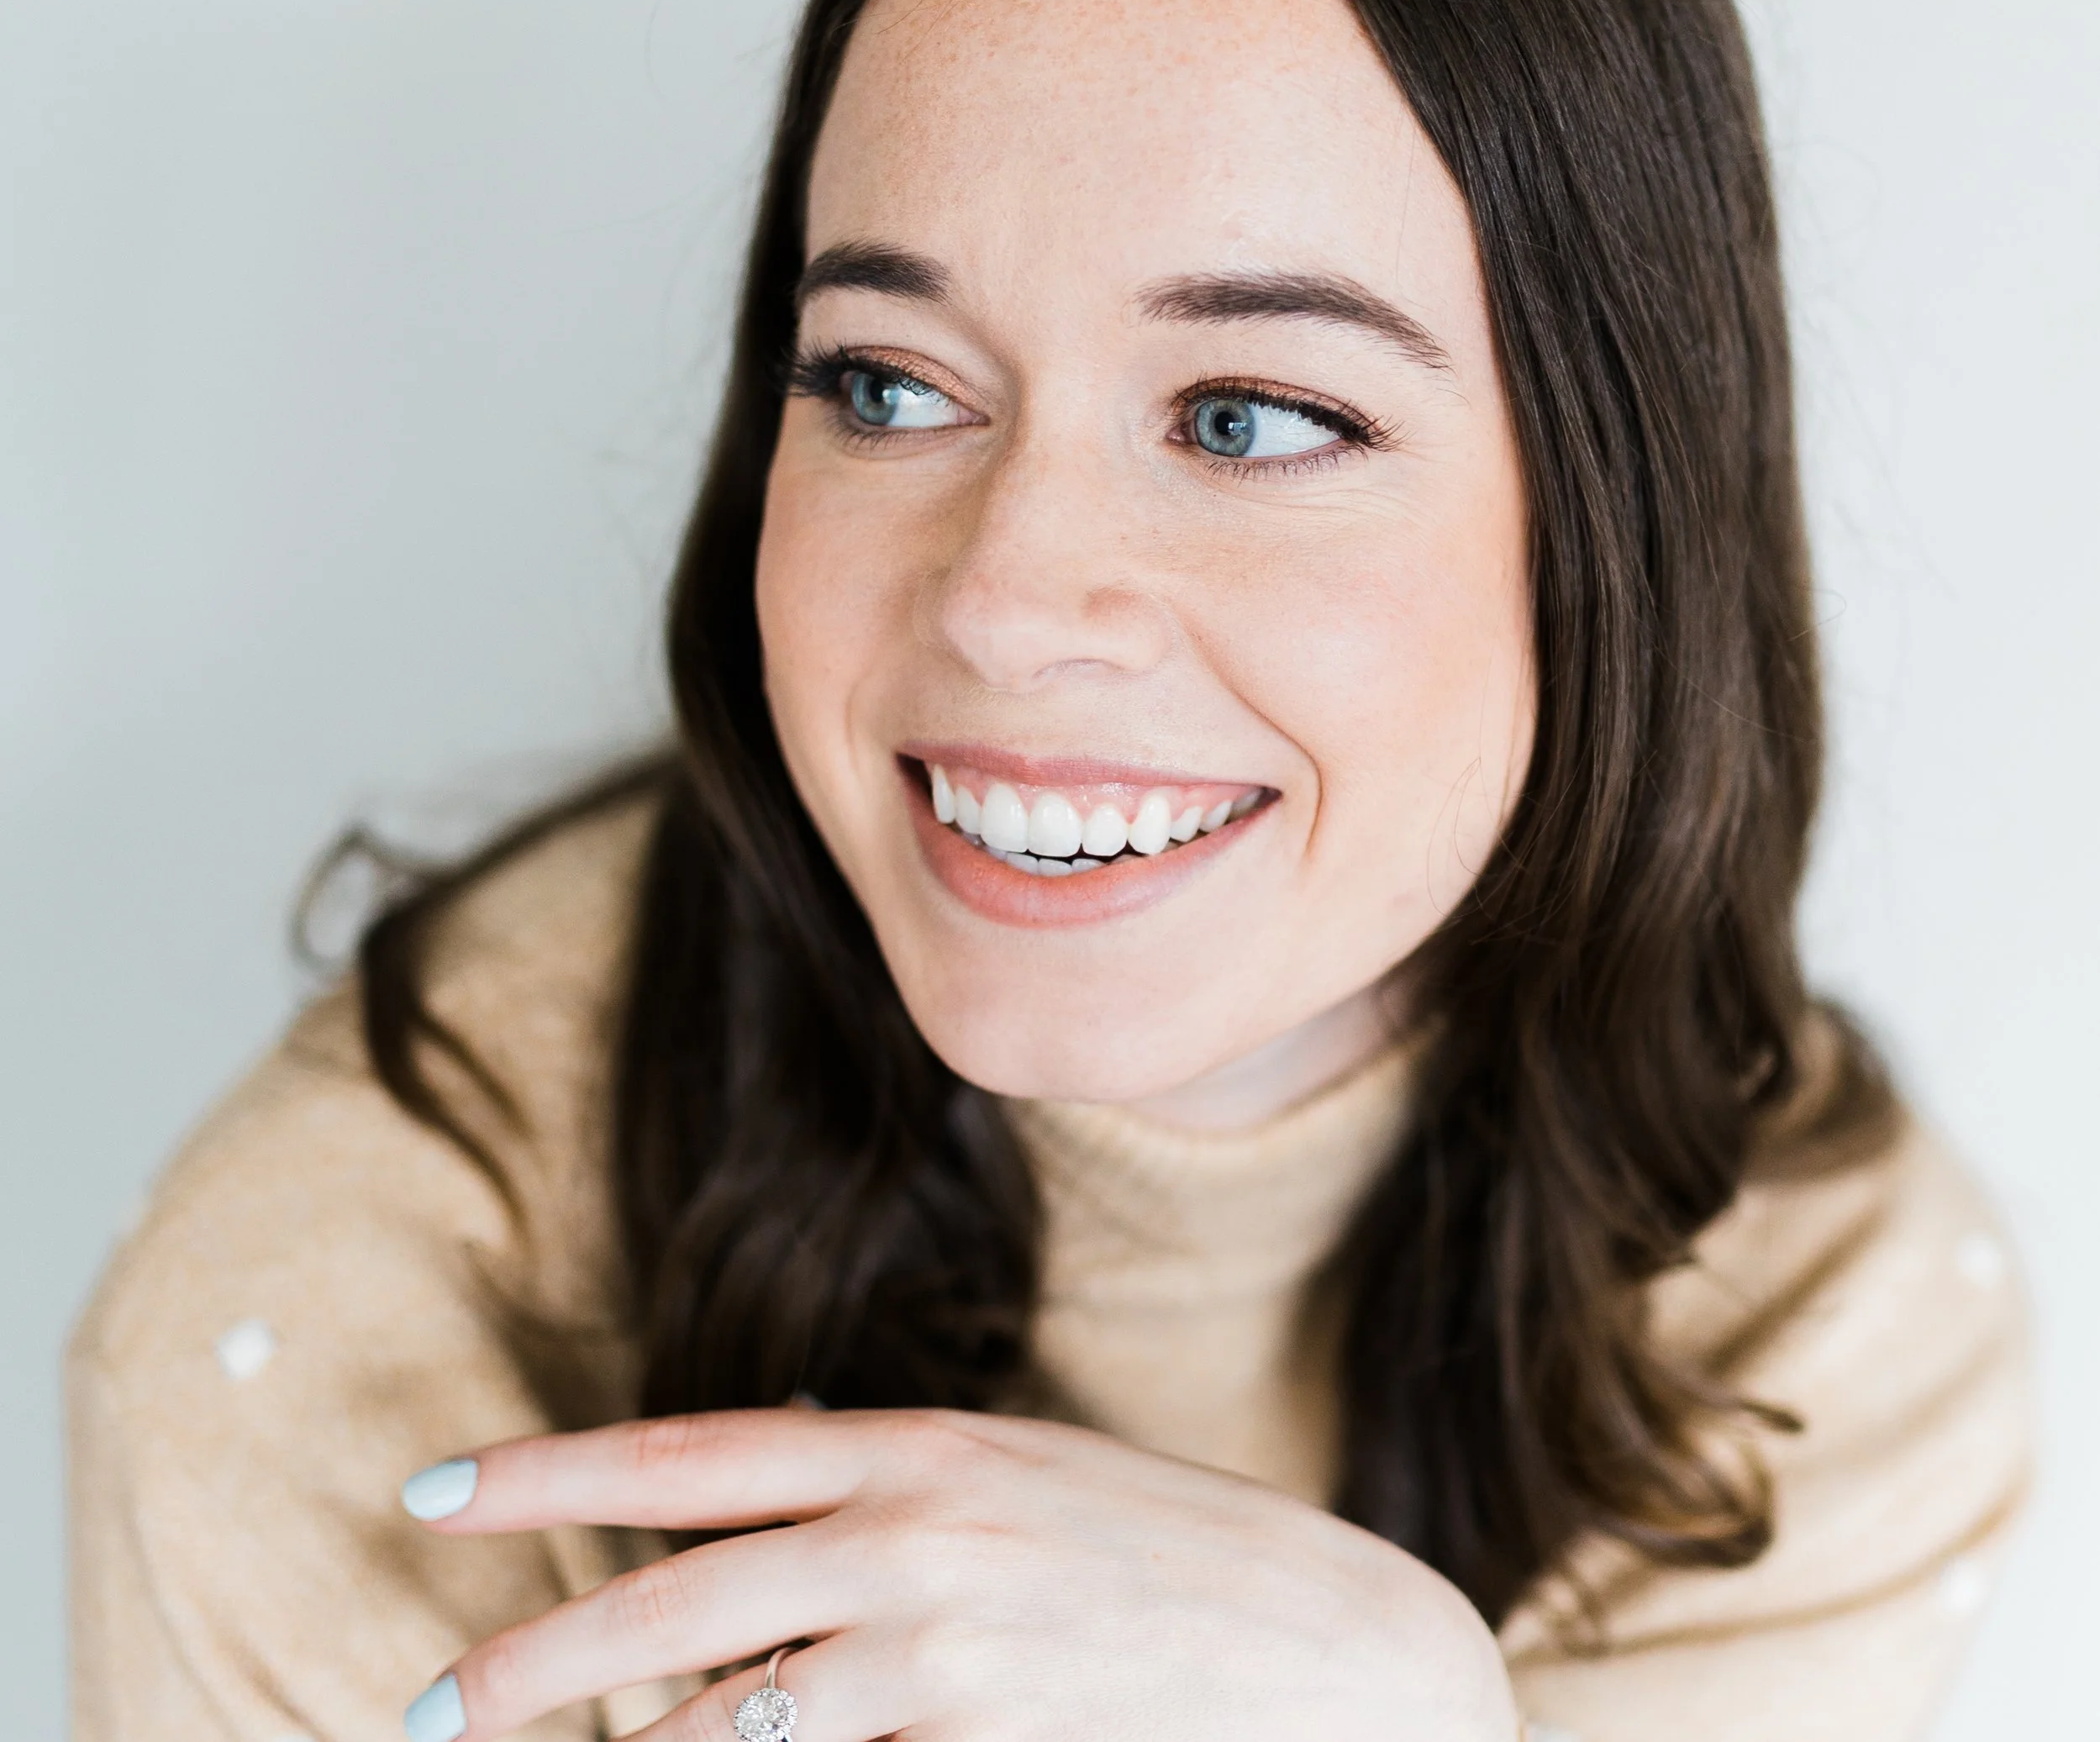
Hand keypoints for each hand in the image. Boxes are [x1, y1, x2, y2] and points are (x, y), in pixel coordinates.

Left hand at [402, 1407, 1517, 1741]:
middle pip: (676, 1587)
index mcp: (919, 1438)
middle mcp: (916, 1522)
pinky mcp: (982, 1727)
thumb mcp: (1019, 1475)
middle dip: (535, 1653)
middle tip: (429, 1706)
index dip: (552, 1471)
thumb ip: (892, 1486)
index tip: (439, 1494)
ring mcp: (947, 1634)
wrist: (1335, 1637)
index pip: (692, 1448)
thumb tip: (754, 1510)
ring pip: (723, 1705)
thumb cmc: (1171, 1551)